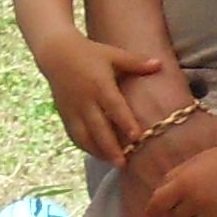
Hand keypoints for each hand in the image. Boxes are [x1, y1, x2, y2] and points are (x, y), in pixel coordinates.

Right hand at [33, 32, 170, 164]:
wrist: (56, 54)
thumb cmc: (89, 53)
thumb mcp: (113, 54)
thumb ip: (136, 62)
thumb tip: (160, 65)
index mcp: (99, 84)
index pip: (113, 106)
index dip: (124, 122)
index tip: (136, 137)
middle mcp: (85, 100)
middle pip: (98, 128)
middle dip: (110, 147)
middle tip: (122, 164)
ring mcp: (73, 109)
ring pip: (84, 135)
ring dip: (97, 151)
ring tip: (112, 163)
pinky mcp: (64, 114)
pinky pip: (74, 134)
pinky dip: (84, 146)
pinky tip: (96, 154)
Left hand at [146, 137, 216, 216]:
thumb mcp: (190, 164)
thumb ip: (171, 181)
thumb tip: (155, 203)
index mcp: (183, 183)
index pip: (155, 207)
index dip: (155, 210)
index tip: (158, 211)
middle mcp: (196, 200)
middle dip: (176, 214)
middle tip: (186, 206)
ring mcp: (213, 214)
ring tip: (198, 214)